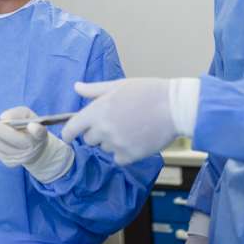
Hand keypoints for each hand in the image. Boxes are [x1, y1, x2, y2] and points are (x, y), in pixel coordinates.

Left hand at [0, 107, 73, 183]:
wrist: (34, 150)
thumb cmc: (29, 126)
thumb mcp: (28, 115)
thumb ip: (17, 113)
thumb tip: (2, 118)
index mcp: (38, 136)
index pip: (39, 133)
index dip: (36, 130)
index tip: (32, 126)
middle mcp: (30, 149)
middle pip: (12, 139)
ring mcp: (19, 158)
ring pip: (0, 145)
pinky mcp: (9, 163)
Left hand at [62, 77, 198, 164]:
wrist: (175, 107)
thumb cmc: (147, 92)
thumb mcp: (118, 85)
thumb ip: (94, 90)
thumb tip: (77, 87)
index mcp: (97, 111)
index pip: (72, 128)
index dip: (68, 133)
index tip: (69, 136)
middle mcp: (103, 130)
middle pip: (89, 140)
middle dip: (97, 133)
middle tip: (114, 122)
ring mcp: (116, 144)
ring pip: (104, 148)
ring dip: (111, 142)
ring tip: (130, 128)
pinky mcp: (130, 156)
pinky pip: (118, 158)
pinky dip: (123, 152)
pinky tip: (135, 139)